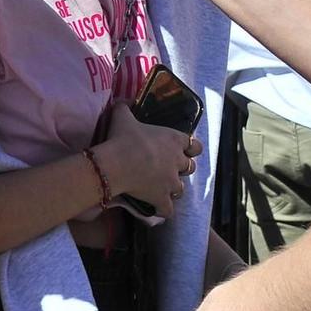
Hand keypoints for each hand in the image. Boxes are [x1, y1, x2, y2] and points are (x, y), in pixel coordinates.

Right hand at [94, 99, 200, 215]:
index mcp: (173, 140)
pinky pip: (168, 210)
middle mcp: (177, 161)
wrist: (116, 163)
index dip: (189, 148)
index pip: (194, 145)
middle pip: (189, 167)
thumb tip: (122, 100)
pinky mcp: (162, 198)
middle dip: (181, 168)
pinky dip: (163, 210)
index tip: (182, 150)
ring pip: (180, 189)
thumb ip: (125, 107)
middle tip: (166, 168)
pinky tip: (156, 208)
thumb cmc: (123, 138)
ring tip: (160, 188)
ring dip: (172, 188)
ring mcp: (171, 182)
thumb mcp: (123, 116)